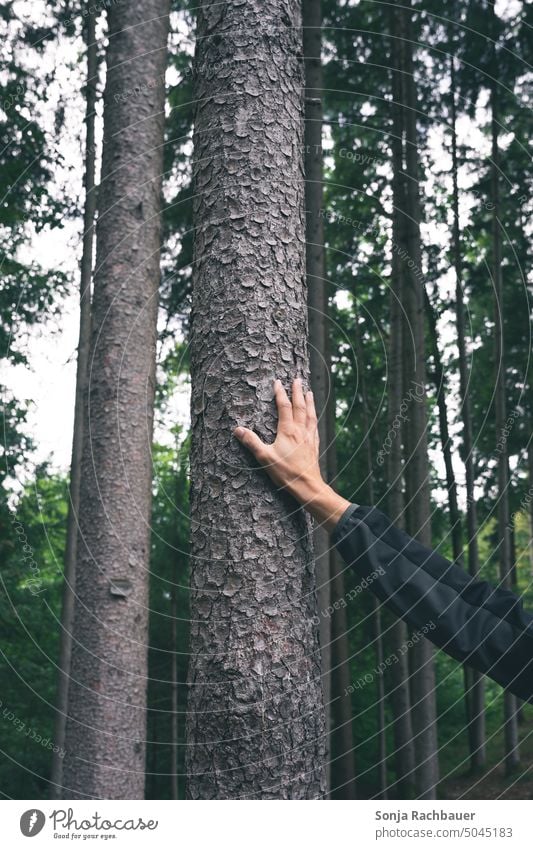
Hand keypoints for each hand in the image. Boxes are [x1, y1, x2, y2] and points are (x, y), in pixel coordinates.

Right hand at [232, 377, 351, 531]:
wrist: (307, 485)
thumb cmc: (286, 472)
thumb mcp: (265, 457)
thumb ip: (251, 442)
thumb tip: (237, 429)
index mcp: (288, 430)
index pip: (284, 406)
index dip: (280, 393)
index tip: (277, 382)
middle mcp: (300, 430)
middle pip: (300, 406)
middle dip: (297, 391)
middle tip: (296, 379)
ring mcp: (309, 437)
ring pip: (310, 414)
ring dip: (309, 401)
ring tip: (309, 391)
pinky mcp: (314, 445)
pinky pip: (315, 425)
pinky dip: (314, 416)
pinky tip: (314, 416)